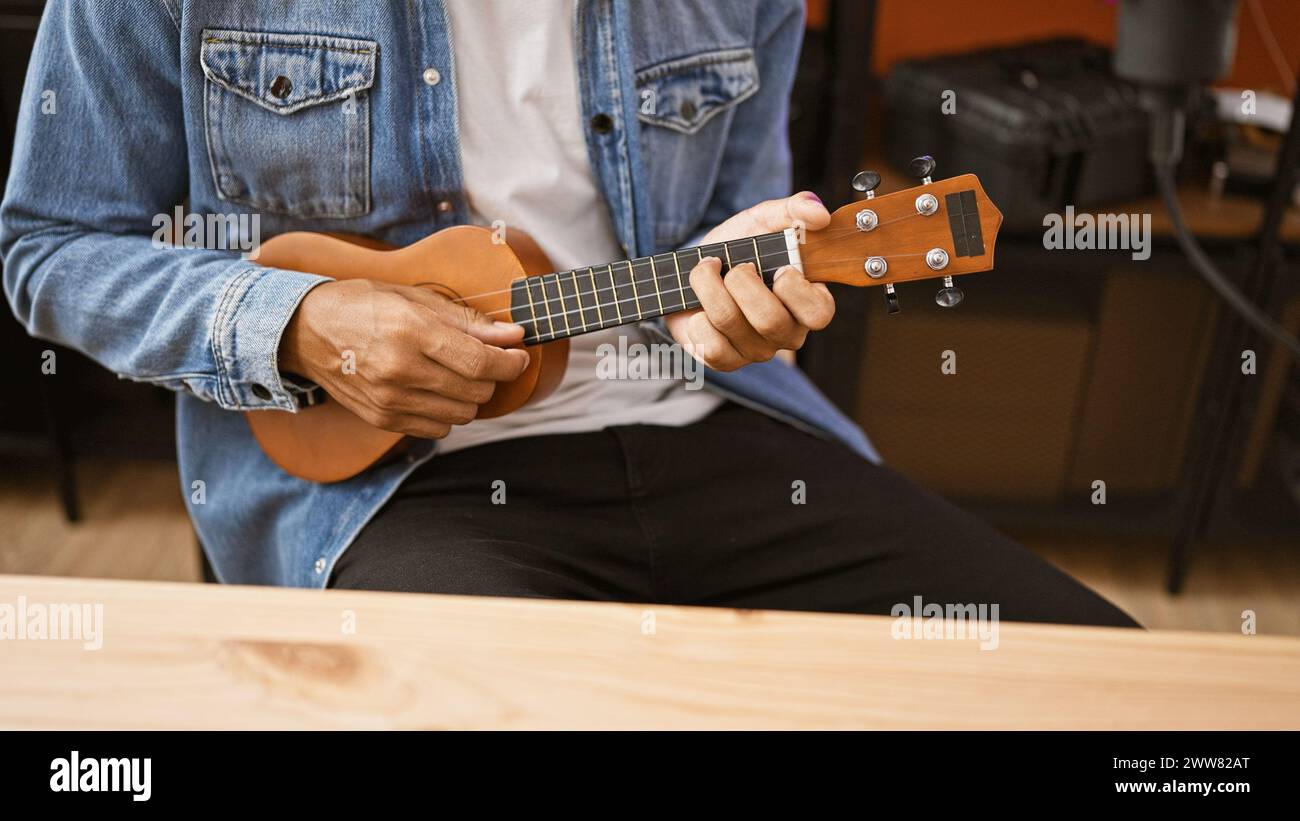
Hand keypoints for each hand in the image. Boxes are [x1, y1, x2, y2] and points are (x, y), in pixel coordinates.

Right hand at [279, 279, 529, 437]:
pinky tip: (436, 391)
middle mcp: (401, 370)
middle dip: (491, 377)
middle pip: (476, 391)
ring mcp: (390, 400)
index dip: (511, 363)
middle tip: (486, 360)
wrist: (306, 332)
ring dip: (471, 397)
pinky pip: (438, 429)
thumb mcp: (416, 299)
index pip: (481, 362)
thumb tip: (514, 336)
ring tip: (458, 374)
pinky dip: (448, 414)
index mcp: (412, 332)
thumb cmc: (364, 305)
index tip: (519, 356)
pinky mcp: (383, 419)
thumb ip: (469, 322)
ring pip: (462, 415)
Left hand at [666, 192, 834, 371]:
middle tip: (735, 266)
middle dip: (742, 282)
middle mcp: (786, 332)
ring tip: (706, 271)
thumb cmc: (740, 246)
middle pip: (770, 321)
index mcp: (807, 302)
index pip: (819, 314)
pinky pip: (710, 348)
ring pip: (732, 325)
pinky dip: (697, 321)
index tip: (779, 267)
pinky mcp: (725, 361)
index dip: (796, 292)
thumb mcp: (765, 220)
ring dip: (709, 288)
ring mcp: (756, 350)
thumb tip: (820, 214)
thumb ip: (794, 210)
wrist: (696, 266)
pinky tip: (698, 308)